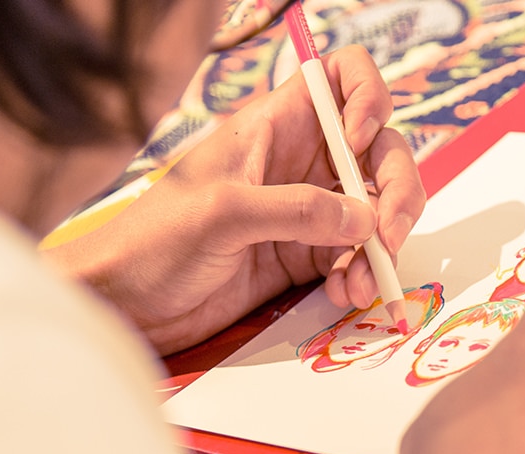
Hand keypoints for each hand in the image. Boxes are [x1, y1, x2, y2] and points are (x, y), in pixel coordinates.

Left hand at [45, 45, 424, 354]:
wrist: (127, 304)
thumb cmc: (154, 241)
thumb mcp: (223, 213)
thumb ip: (297, 211)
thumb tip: (364, 219)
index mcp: (276, 125)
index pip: (341, 78)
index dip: (368, 97)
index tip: (362, 141)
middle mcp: (299, 162)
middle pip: (378, 153)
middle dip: (397, 192)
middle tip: (388, 236)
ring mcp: (305, 211)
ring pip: (374, 212)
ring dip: (381, 247)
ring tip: (362, 283)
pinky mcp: (303, 258)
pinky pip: (354, 257)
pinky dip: (361, 274)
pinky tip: (346, 294)